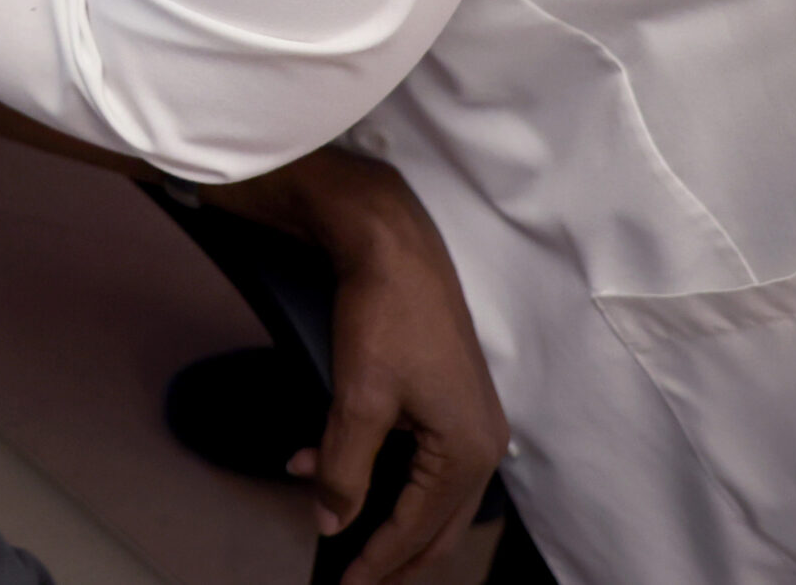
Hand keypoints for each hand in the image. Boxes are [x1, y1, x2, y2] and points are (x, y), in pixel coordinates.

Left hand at [209, 151, 508, 584]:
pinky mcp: (446, 396)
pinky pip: (412, 453)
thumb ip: (345, 468)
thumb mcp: (359, 400)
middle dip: (392, 555)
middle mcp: (481, 442)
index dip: (378, 562)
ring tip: (329, 523)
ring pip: (421, 491)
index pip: (421, 531)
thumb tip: (331, 520)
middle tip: (355, 579)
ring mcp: (467, 419)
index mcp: (469, 451)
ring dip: (373, 506)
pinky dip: (370, 465)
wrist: (393, 244)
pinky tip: (314, 458)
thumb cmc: (385, 317)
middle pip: (436, 525)